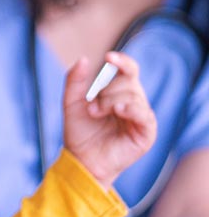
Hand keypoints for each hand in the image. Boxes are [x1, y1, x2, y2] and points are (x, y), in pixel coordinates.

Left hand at [63, 52, 156, 188]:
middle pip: (128, 81)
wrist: (81, 159)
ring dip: (111, 102)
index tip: (109, 57)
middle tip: (92, 107)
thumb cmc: (79, 131)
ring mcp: (140, 117)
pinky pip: (144, 114)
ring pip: (133, 95)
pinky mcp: (146, 133)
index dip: (122, 61)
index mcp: (118, 92)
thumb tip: (83, 59)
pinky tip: (120, 110)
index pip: (129, 69)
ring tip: (96, 114)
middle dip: (107, 91)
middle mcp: (132, 101)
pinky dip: (131, 109)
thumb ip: (75, 80)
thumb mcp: (71, 102)